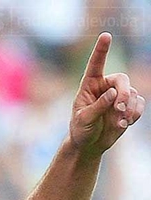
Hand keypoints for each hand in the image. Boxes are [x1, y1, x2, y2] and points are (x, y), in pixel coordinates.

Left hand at [69, 32, 143, 154]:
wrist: (90, 144)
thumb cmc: (81, 129)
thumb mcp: (84, 119)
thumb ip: (97, 106)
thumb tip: (113, 93)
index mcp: (89, 85)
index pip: (96, 64)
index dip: (101, 50)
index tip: (106, 36)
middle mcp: (105, 86)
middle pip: (122, 79)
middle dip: (124, 93)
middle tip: (120, 108)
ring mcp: (119, 95)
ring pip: (132, 94)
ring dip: (128, 109)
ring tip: (119, 123)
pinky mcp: (129, 106)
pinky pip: (139, 104)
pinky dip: (135, 114)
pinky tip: (125, 123)